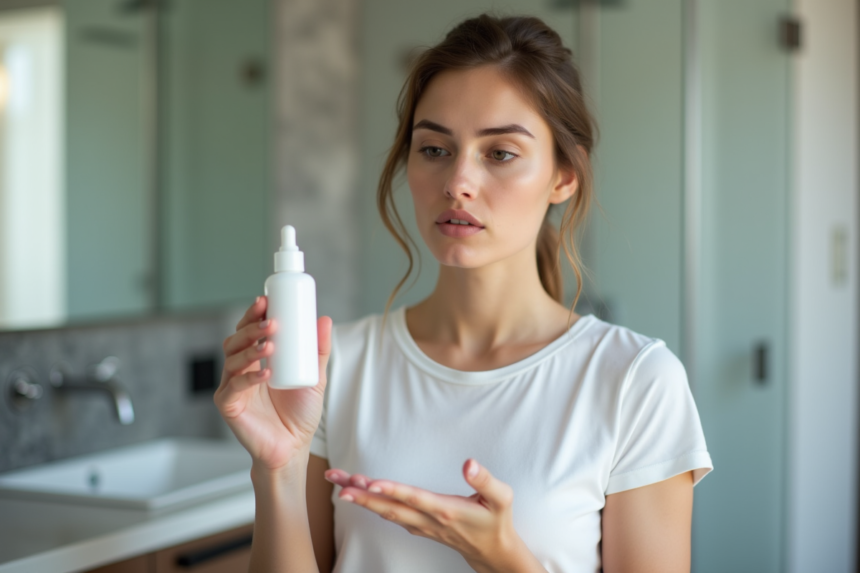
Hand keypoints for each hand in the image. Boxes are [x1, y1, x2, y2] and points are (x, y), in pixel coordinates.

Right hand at [214, 296, 331, 471]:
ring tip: (270, 344)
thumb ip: (319, 351)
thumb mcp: (315, 377)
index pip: (249, 330)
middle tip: (270, 322)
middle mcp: (241, 370)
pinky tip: (266, 373)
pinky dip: (249, 378)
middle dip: (250, 327)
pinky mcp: (229, 406)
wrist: (293, 448)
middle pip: (235, 340)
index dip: (253, 314)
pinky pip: (234, 387)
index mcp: (257, 360)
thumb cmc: (299, 414)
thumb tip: (324, 319)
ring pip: (232, 360)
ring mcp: (232, 387)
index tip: (266, 300)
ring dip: (251, 349)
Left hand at [325, 460, 546, 572]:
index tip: (371, 483)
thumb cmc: (496, 521)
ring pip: (387, 511)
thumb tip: (469, 463)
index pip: (413, 498)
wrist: (493, 551)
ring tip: (342, 485)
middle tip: (339, 483)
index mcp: (446, 510)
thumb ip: (485, 480)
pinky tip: (361, 496)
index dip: (392, 490)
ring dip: (363, 499)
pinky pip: (392, 515)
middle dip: (362, 494)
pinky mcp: (419, 526)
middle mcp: (429, 519)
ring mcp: (422, 525)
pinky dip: (374, 505)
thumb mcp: (501, 498)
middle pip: (390, 506)